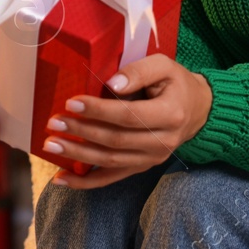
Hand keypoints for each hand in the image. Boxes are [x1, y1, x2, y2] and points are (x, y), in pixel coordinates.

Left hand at [45, 53, 212, 188]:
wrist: (198, 110)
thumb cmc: (176, 84)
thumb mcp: (164, 66)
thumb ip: (138, 71)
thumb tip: (111, 83)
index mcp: (170, 115)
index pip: (128, 115)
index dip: (98, 110)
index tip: (71, 102)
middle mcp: (162, 142)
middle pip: (116, 141)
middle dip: (81, 132)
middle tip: (54, 123)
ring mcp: (151, 159)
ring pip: (110, 161)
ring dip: (78, 155)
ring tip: (51, 145)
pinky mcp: (141, 167)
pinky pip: (111, 178)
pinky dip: (85, 182)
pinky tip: (61, 179)